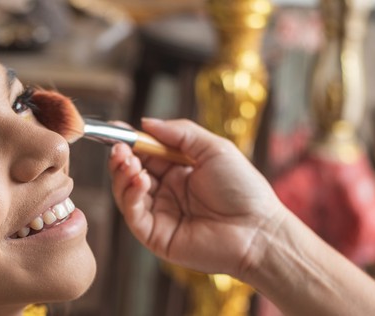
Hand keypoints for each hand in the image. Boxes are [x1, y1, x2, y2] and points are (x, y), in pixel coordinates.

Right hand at [108, 118, 286, 276]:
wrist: (258, 230)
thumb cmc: (244, 189)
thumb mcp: (214, 148)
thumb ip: (180, 133)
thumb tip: (145, 122)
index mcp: (180, 171)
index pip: (146, 153)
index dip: (130, 141)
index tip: (116, 129)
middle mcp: (167, 192)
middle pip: (131, 172)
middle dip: (121, 157)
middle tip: (119, 147)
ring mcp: (160, 214)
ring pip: (126, 192)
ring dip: (122, 174)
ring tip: (128, 162)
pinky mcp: (156, 236)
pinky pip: (133, 214)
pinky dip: (130, 195)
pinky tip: (140, 181)